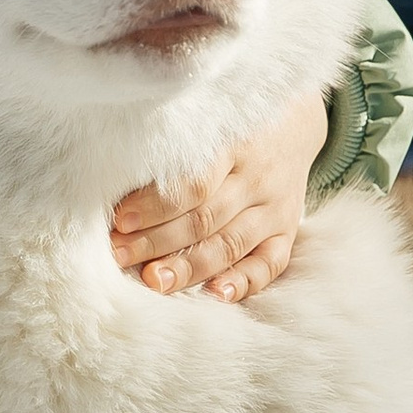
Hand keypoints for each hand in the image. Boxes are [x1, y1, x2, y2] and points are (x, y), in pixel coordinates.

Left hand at [110, 88, 328, 304]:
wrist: (294, 121)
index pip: (194, 183)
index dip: (156, 205)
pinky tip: (215, 294)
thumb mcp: (208, 118)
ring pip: (230, 245)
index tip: (121, 220)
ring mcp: (275, 209)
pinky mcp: (287, 231)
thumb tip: (118, 180)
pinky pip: (269, 264)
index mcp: (234, 145)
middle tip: (120, 256)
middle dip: (157, 241)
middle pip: (205, 219)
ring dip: (189, 267)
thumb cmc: (232, 122)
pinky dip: (243, 282)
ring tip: (153, 281)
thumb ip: (176, 145)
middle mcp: (257, 180)